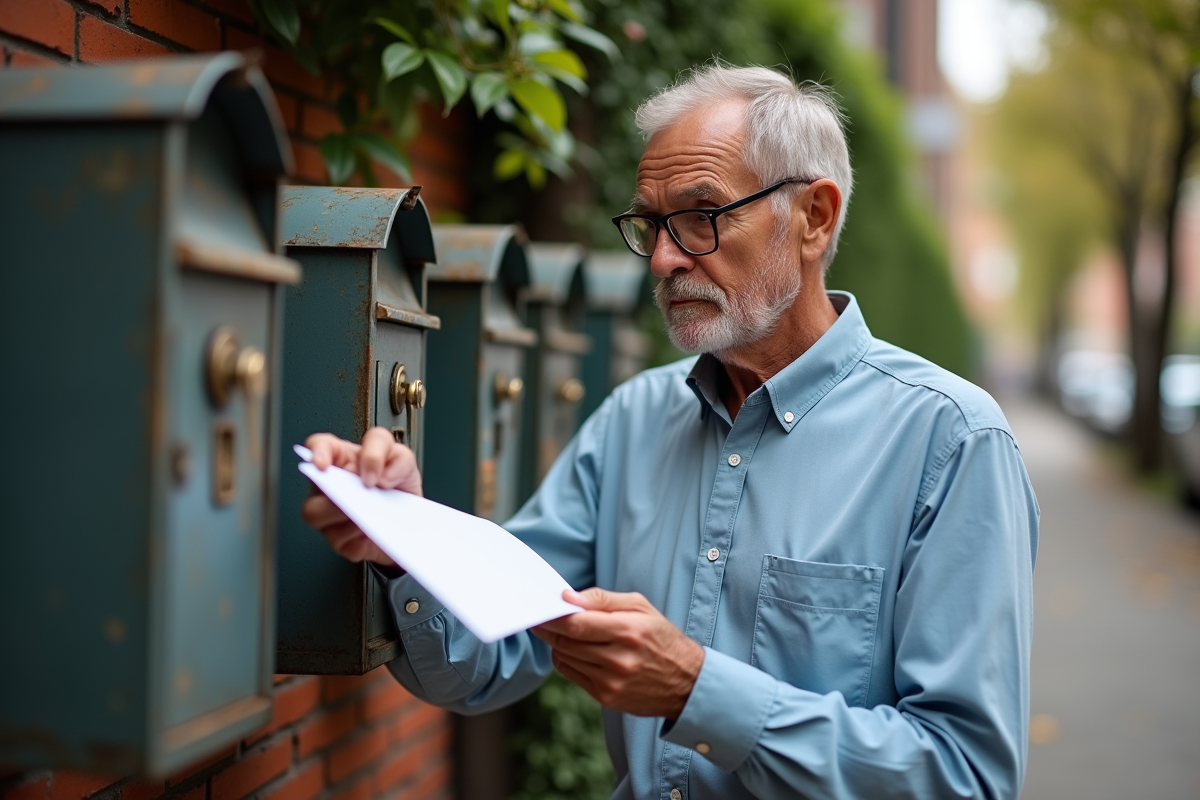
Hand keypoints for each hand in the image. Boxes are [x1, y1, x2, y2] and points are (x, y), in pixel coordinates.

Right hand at [300, 427, 421, 567]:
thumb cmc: (398, 486)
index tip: (323, 463)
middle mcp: (331, 485)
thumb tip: (379, 475)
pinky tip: (374, 529)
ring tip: (371, 510)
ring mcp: (330, 514)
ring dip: (343, 512)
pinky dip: (359, 534)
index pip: (319, 446)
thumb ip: (397, 458)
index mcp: (343, 459)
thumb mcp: (405, 462)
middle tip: (361, 490)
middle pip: (314, 484)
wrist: (411, 520)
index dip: (317, 451)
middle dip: (334, 487)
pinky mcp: (340, 540)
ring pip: (315, 513)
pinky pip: (339, 540)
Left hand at [533, 588, 704, 719]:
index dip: (553, 616)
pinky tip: (573, 650)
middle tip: (541, 619)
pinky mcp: (606, 697)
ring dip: (557, 643)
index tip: (541, 609)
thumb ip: (603, 599)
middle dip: (549, 629)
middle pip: (566, 641)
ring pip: (565, 658)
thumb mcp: (641, 607)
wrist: (686, 681)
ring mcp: (611, 681)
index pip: (576, 624)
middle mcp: (618, 659)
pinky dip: (565, 660)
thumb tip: (569, 597)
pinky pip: (572, 675)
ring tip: (561, 633)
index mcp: (627, 630)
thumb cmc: (661, 637)